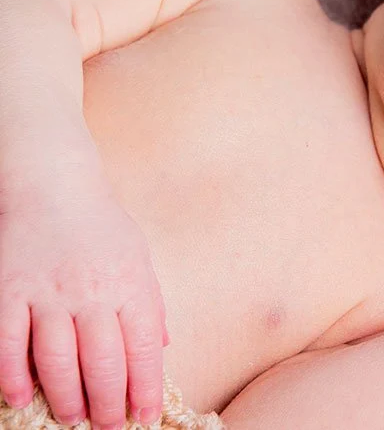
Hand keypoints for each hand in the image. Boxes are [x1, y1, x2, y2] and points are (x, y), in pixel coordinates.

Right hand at [0, 171, 166, 427]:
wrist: (54, 185)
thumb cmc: (101, 228)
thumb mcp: (139, 259)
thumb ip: (148, 304)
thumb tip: (160, 347)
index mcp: (130, 285)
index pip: (143, 348)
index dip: (145, 388)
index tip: (144, 416)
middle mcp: (92, 292)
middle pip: (102, 362)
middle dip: (108, 404)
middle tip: (107, 427)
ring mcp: (47, 293)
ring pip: (57, 360)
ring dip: (67, 397)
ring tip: (74, 419)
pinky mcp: (8, 291)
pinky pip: (9, 343)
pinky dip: (14, 376)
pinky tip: (23, 398)